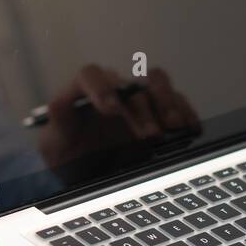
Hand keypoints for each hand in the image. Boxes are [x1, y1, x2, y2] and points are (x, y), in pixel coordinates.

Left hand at [38, 64, 199, 167]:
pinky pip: (177, 103)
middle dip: (141, 111)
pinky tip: (191, 129)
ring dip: (167, 103)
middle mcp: (114, 88)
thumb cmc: (68, 153)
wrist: (86, 170)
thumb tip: (58, 106)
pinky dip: (186, 113)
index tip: (110, 109)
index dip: (101, 87)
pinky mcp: (159, 111)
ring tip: (174, 127)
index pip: (90, 75)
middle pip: (131, 85)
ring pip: (157, 84)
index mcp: (85, 90)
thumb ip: (57, 124)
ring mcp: (138, 98)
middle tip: (148, 136)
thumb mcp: (54, 144)